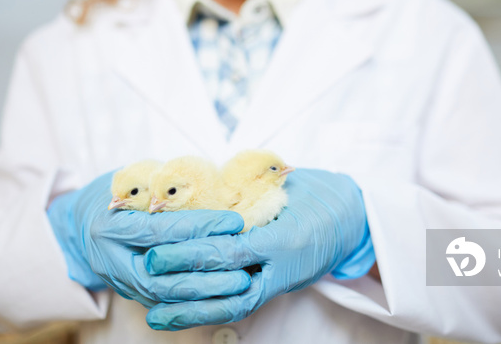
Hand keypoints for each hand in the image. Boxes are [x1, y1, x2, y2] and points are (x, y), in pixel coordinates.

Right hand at [47, 170, 250, 307]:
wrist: (80, 227)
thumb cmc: (113, 196)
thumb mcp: (133, 183)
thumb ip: (165, 188)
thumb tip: (214, 188)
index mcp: (112, 227)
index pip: (163, 230)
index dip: (201, 226)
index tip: (234, 221)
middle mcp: (113, 261)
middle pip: (167, 271)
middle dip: (209, 265)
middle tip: (244, 255)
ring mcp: (122, 283)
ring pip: (169, 295)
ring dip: (208, 290)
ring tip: (241, 280)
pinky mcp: (134, 295)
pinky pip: (169, 304)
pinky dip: (198, 301)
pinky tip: (225, 294)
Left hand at [143, 168, 374, 329]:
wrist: (353, 221)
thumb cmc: (322, 196)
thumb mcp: (290, 186)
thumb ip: (252, 190)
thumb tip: (206, 185)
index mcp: (285, 240)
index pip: (232, 251)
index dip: (193, 254)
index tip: (158, 251)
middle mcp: (281, 269)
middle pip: (225, 282)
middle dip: (183, 283)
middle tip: (146, 275)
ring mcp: (279, 282)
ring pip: (231, 305)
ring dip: (192, 312)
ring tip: (155, 315)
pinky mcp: (275, 288)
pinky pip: (240, 305)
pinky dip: (211, 312)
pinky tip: (183, 314)